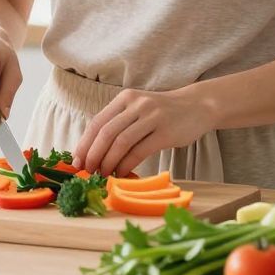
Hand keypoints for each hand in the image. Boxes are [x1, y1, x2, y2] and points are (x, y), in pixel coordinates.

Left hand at [73, 85, 213, 176]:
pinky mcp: (165, 132)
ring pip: (121, 142)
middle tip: (87, 172)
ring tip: (104, 175)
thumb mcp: (139, 109)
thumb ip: (119, 123)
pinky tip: (122, 173)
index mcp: (125, 98)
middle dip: (93, 155)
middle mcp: (137, 104)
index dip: (85, 144)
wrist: (198, 105)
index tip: (77, 162)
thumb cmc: (163, 113)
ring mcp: (152, 117)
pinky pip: (140, 151)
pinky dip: (127, 165)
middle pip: (106, 132)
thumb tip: (94, 151)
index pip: (97, 122)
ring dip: (108, 162)